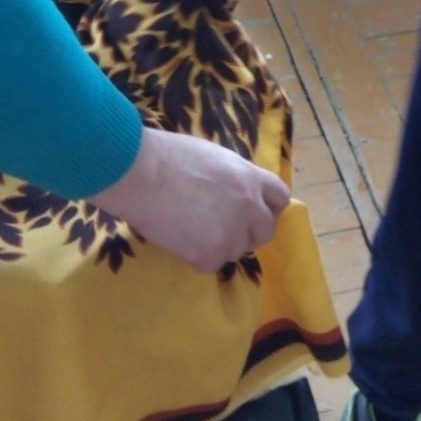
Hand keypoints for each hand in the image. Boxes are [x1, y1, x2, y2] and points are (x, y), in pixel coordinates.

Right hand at [90, 128, 290, 271]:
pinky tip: (179, 238)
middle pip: (265, 231)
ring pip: (237, 250)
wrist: (141, 173)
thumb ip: (234, 178)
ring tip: (192, 229)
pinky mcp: (209, 254)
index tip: (254, 212)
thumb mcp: (215, 157)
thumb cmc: (169, 156)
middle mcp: (249, 207)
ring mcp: (231, 232)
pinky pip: (211, 263)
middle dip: (248, 232)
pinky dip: (197, 256)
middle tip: (222, 229)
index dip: (268, 207)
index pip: (280, 198)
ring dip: (221, 245)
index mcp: (251, 178)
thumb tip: (235, 193)